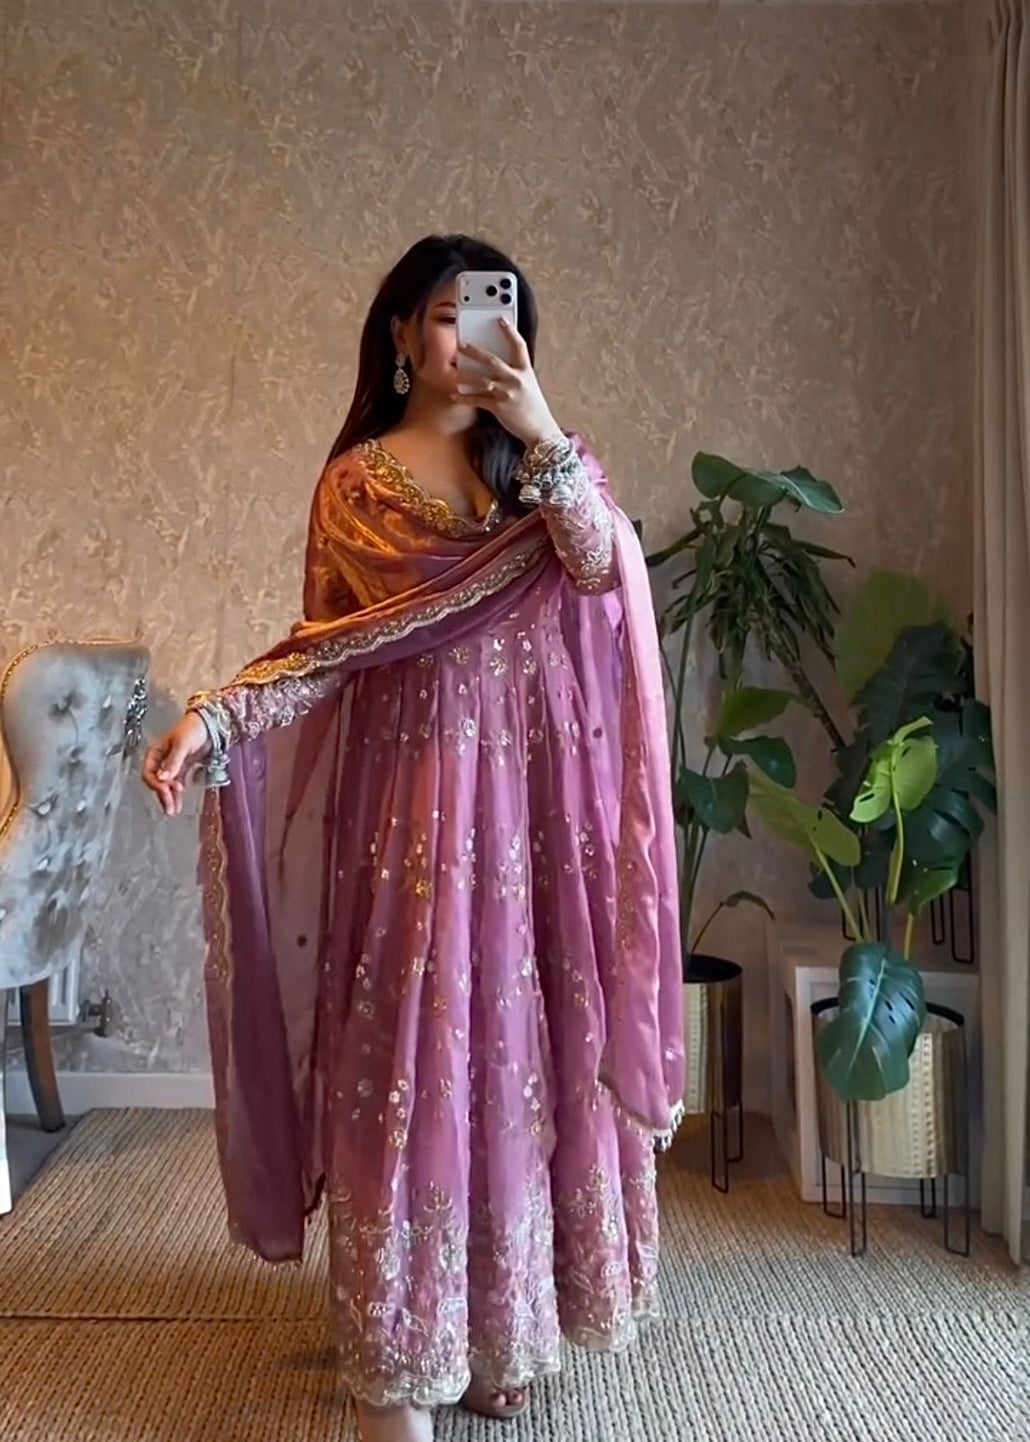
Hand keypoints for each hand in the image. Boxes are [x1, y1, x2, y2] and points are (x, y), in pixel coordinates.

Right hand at [141, 712, 210, 816]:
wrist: (210, 723)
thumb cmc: (193, 729)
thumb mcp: (182, 744)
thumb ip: (173, 761)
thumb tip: (162, 778)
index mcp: (155, 752)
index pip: (149, 772)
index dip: (156, 784)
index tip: (167, 790)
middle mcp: (160, 760)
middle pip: (156, 781)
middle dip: (162, 794)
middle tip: (170, 808)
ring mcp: (171, 765)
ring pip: (166, 785)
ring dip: (169, 797)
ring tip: (173, 810)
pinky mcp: (181, 768)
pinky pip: (176, 784)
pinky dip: (177, 794)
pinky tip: (179, 803)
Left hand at [453, 318, 563, 448]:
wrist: (540, 430)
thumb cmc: (533, 408)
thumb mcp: (529, 386)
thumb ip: (515, 374)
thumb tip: (495, 367)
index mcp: (525, 371)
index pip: (519, 345)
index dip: (510, 331)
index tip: (500, 320)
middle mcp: (516, 379)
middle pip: (492, 360)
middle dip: (475, 352)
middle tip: (461, 345)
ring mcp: (507, 393)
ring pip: (481, 381)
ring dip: (465, 377)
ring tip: (453, 373)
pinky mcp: (499, 407)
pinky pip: (477, 400)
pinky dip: (464, 398)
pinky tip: (455, 396)